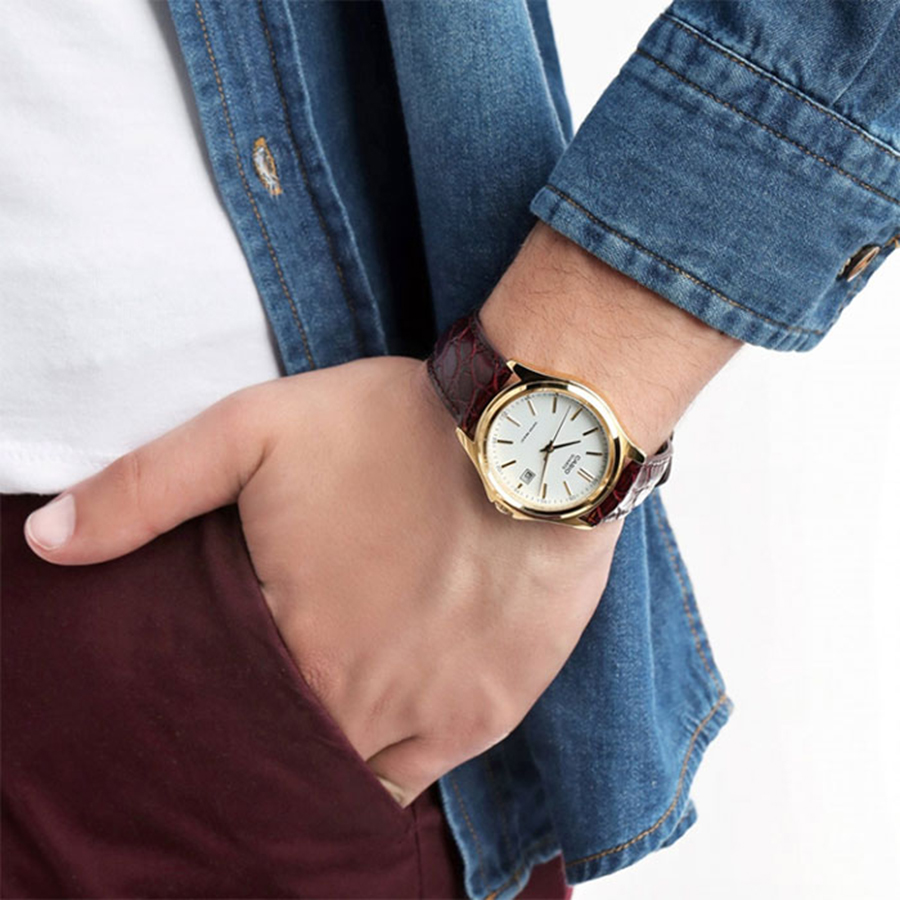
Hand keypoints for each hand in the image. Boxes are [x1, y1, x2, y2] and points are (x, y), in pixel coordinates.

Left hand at [23, 355, 621, 808]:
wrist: (536, 439)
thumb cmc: (398, 429)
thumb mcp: (257, 429)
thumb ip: (147, 488)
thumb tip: (47, 541)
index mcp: (289, 636)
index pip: (216, 703)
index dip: (204, 696)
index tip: (208, 679)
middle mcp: (354, 696)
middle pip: (281, 747)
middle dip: (256, 734)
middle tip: (258, 702)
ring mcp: (426, 715)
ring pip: (345, 777)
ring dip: (318, 758)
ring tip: (311, 718)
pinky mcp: (486, 713)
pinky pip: (415, 779)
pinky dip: (380, 773)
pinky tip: (367, 739)